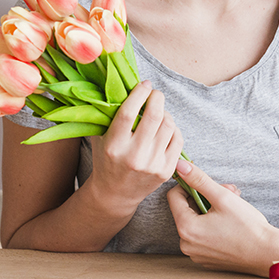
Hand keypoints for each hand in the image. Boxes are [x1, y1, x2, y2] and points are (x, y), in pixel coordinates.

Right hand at [87, 81, 183, 215]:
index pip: (128, 113)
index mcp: (114, 147)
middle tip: (155, 94)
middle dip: (157, 98)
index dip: (139, 94)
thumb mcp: (100, 138)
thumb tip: (121, 85)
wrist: (115, 194)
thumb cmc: (106, 160)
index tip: (144, 84)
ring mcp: (152, 165)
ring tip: (158, 112)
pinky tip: (166, 127)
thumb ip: (108, 115)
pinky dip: (173, 128)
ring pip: (168, 126)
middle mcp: (134, 157)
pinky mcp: (166, 171)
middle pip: (154, 116)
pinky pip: (178, 139)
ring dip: (165, 113)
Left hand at [168, 159, 278, 276]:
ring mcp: (196, 254)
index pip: (174, 197)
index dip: (188, 184)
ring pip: (196, 222)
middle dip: (205, 197)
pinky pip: (203, 236)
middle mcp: (186, 244)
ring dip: (211, 210)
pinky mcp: (206, 259)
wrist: (267, 254)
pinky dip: (213, 225)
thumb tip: (180, 165)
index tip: (204, 180)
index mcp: (186, 229)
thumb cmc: (247, 227)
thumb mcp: (222, 197)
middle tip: (228, 191)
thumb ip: (199, 179)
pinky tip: (231, 222)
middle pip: (187, 209)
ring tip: (233, 205)